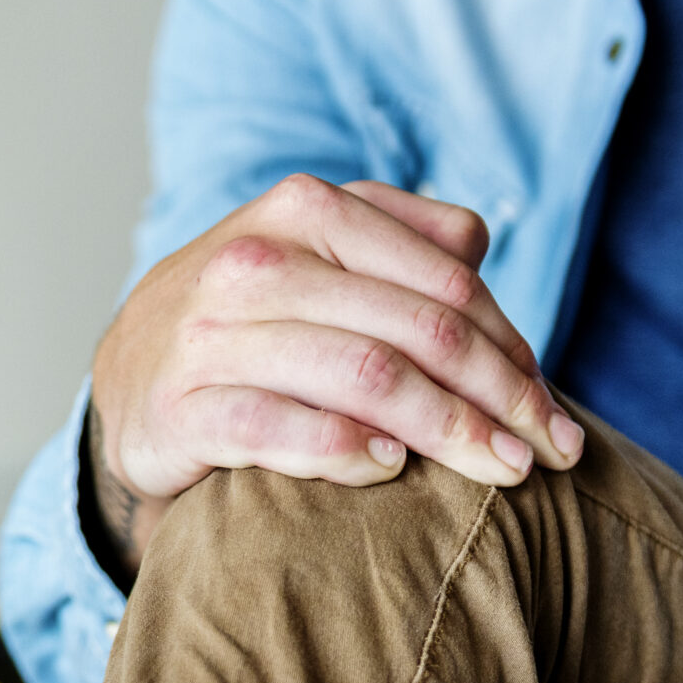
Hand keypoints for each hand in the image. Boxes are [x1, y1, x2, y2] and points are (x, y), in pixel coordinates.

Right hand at [87, 176, 582, 570]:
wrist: (130, 372)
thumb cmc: (253, 319)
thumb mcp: (318, 256)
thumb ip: (400, 241)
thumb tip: (480, 248)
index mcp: (306, 210)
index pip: (446, 282)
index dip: (513, 351)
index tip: (552, 414)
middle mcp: (257, 262)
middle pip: (419, 330)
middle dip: (500, 399)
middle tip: (550, 455)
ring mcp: (213, 335)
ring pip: (365, 377)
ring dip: (450, 432)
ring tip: (501, 472)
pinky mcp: (179, 408)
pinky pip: (280, 429)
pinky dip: (346, 452)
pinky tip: (392, 470)